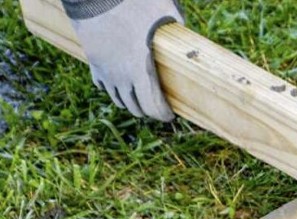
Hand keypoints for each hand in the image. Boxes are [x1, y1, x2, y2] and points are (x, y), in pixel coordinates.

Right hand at [66, 0, 182, 120]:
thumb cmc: (130, 3)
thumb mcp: (162, 11)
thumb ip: (177, 25)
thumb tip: (188, 32)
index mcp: (140, 69)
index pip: (153, 106)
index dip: (163, 114)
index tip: (171, 115)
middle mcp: (121, 77)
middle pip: (136, 108)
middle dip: (149, 112)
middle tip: (158, 109)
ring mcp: (105, 71)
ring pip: (118, 99)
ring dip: (131, 102)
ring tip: (141, 99)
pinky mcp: (93, 63)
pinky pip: (103, 85)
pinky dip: (114, 89)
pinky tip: (121, 84)